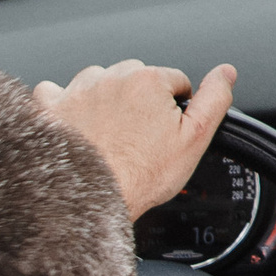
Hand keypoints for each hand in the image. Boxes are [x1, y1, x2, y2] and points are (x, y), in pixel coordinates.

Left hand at [34, 57, 235, 211]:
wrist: (88, 201)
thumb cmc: (139, 177)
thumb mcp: (193, 141)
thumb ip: (214, 101)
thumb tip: (225, 73)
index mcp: (147, 80)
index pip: (173, 81)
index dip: (174, 108)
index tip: (164, 132)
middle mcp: (110, 77)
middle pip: (136, 78)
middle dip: (140, 102)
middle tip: (139, 138)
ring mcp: (76, 90)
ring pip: (98, 82)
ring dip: (105, 100)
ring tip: (108, 136)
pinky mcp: (49, 106)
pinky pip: (56, 91)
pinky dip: (65, 104)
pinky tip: (76, 126)